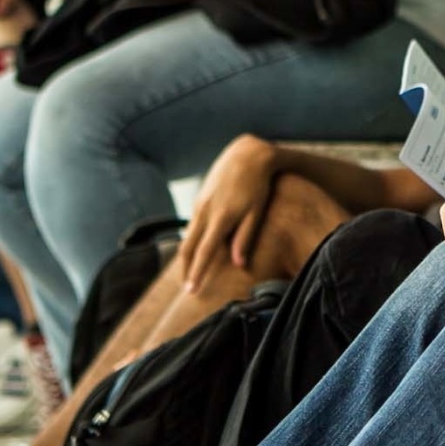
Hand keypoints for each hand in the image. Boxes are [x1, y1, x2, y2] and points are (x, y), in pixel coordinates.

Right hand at [181, 135, 279, 292]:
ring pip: (188, 235)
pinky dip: (191, 239)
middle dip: (186, 269)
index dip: (197, 273)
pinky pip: (192, 224)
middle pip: (188, 247)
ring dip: (187, 255)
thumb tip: (237, 263)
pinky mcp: (200, 198)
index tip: (191, 291)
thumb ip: (245, 238)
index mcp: (220, 218)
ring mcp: (200, 204)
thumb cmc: (258, 185)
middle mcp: (205, 211)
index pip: (204, 253)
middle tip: (187, 288)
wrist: (247, 154)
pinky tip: (195, 248)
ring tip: (189, 272)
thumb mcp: (256, 212)